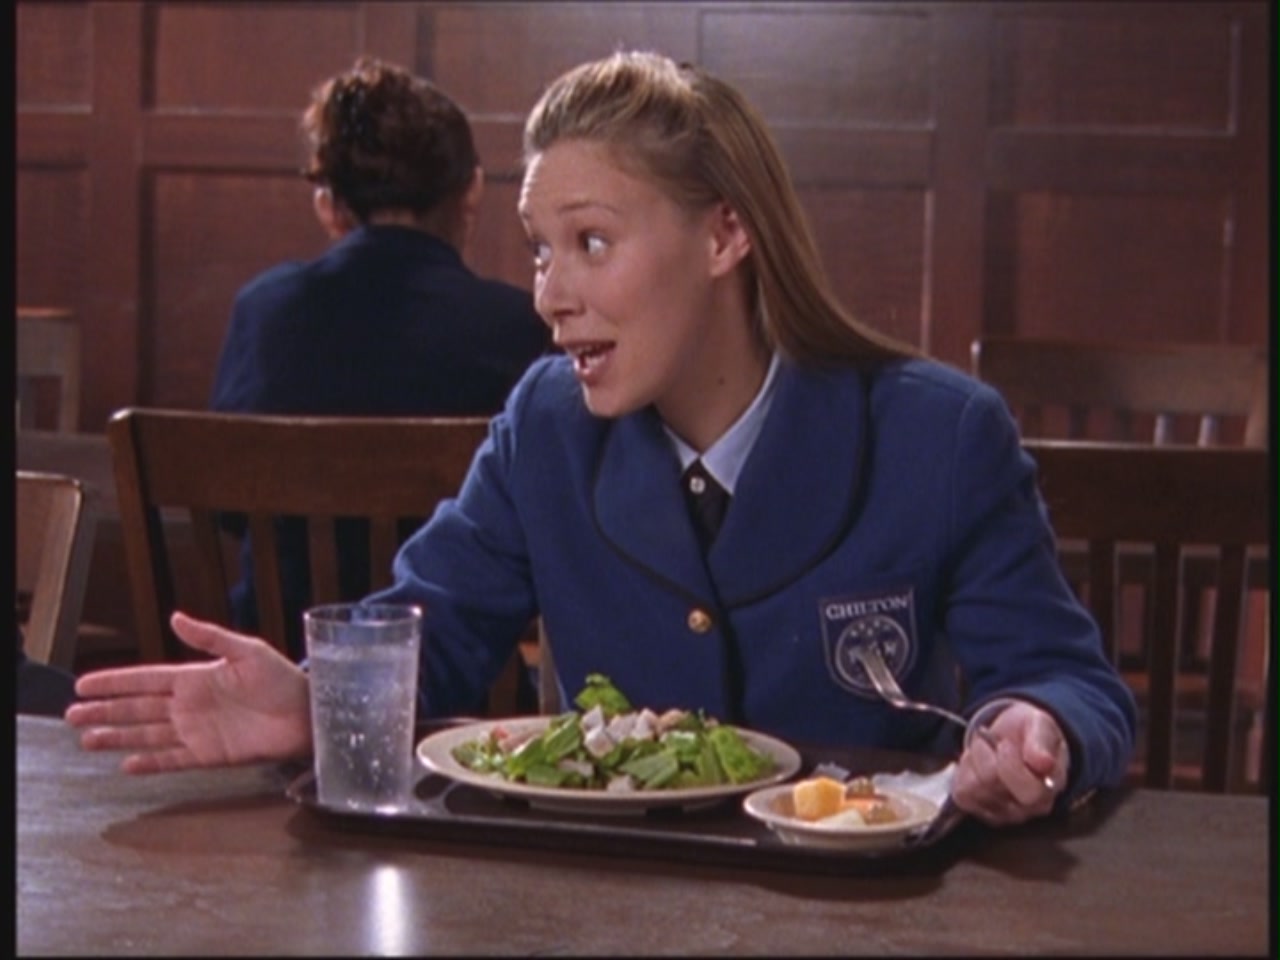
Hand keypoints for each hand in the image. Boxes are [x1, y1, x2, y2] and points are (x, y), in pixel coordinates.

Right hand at [64, 611, 311, 773]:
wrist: (308, 713)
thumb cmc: (283, 678)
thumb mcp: (248, 651)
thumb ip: (210, 638)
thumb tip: (175, 617)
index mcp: (196, 678)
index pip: (146, 679)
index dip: (115, 682)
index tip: (84, 683)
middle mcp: (191, 705)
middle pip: (138, 709)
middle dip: (105, 711)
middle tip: (71, 715)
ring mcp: (198, 731)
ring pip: (148, 735)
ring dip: (118, 736)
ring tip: (87, 740)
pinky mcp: (210, 755)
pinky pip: (173, 759)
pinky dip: (150, 763)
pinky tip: (126, 763)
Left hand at [950, 699, 1068, 825]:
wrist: (1011, 735)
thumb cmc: (1029, 733)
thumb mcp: (1039, 725)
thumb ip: (1042, 742)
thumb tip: (1043, 762)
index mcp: (1049, 789)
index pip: (1030, 793)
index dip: (1011, 765)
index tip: (1006, 744)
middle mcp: (1027, 809)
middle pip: (993, 784)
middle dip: (989, 755)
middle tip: (998, 743)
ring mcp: (1002, 812)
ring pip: (975, 785)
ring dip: (976, 758)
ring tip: (990, 749)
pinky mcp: (977, 809)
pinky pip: (961, 792)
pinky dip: (964, 770)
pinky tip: (978, 763)